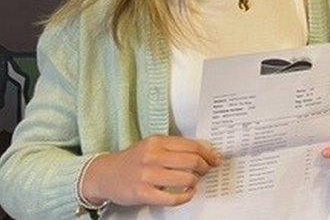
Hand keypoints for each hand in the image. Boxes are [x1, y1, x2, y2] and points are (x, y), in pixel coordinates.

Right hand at [81, 135, 220, 206]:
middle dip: (205, 167)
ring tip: (195, 182)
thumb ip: (174, 147)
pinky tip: (188, 193)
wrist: (104, 175)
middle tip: (207, 171)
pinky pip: (172, 197)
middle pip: (192, 161)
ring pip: (185, 178)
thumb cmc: (133, 160)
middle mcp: (152, 156)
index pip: (191, 145)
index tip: (215, 158)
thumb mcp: (151, 146)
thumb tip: (203, 152)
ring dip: (195, 181)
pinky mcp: (143, 193)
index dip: (208, 153)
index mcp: (157, 142)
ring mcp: (147, 175)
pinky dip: (185, 196)